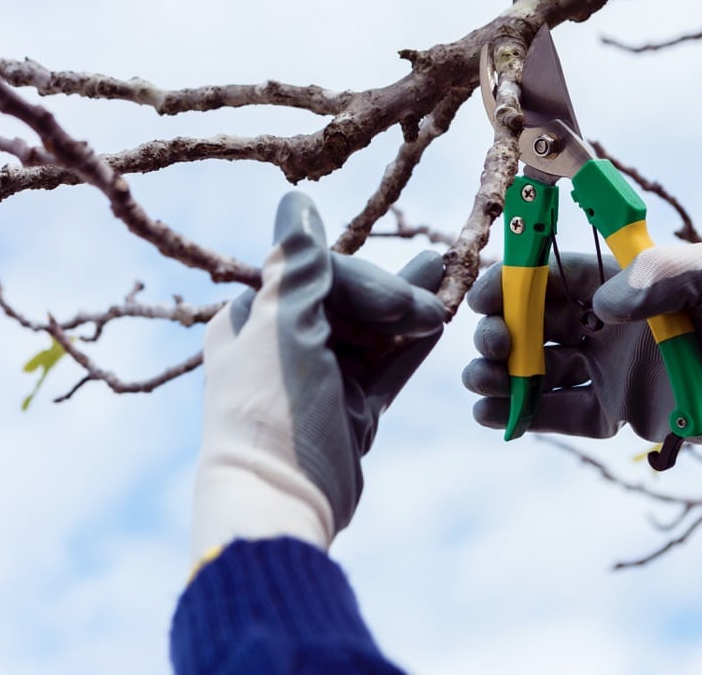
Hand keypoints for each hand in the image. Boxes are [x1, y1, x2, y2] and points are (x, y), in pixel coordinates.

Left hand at [191, 192, 445, 560]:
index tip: (398, 301)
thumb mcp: (283, 327)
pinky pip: (386, 367)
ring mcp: (320, 378)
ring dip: (409, 309)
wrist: (280, 501)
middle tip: (431, 306)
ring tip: (449, 276)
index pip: (316, 273)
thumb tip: (296, 201)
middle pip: (347, 299)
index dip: (362, 280)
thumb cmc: (271, 407)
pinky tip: (441, 321)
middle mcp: (283, 342)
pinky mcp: (350, 409)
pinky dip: (411, 347)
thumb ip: (298, 265)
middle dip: (392, 296)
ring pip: (373, 331)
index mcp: (252, 318)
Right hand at [462, 243, 701, 474]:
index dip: (508, 284)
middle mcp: (597, 325)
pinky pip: (555, 413)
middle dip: (498, 332)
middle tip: (495, 345)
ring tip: (482, 382)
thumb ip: (660, 270)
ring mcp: (599, 370)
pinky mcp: (607, 413)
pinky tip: (492, 414)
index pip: (545, 277)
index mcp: (611, 285)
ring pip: (532, 369)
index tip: (484, 298)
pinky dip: (520, 414)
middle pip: (528, 323)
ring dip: (498, 374)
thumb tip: (602, 306)